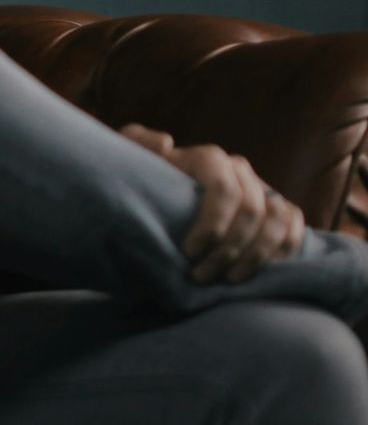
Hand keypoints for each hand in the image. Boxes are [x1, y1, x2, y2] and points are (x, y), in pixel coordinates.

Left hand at [118, 123, 304, 283]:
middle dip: (229, 248)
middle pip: (251, 210)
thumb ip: (137, 143)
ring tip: (229, 280)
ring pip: (277, 219)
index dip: (212, 223)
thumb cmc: (143, 182)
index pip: (224, 188)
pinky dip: (284, 250)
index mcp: (208, 159)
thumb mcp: (130, 160)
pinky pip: (294, 226)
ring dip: (257, 255)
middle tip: (202, 276)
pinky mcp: (277, 209)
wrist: (159, 198)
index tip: (189, 252)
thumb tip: (166, 143)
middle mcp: (239, 170)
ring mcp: (261, 188)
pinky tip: (260, 271)